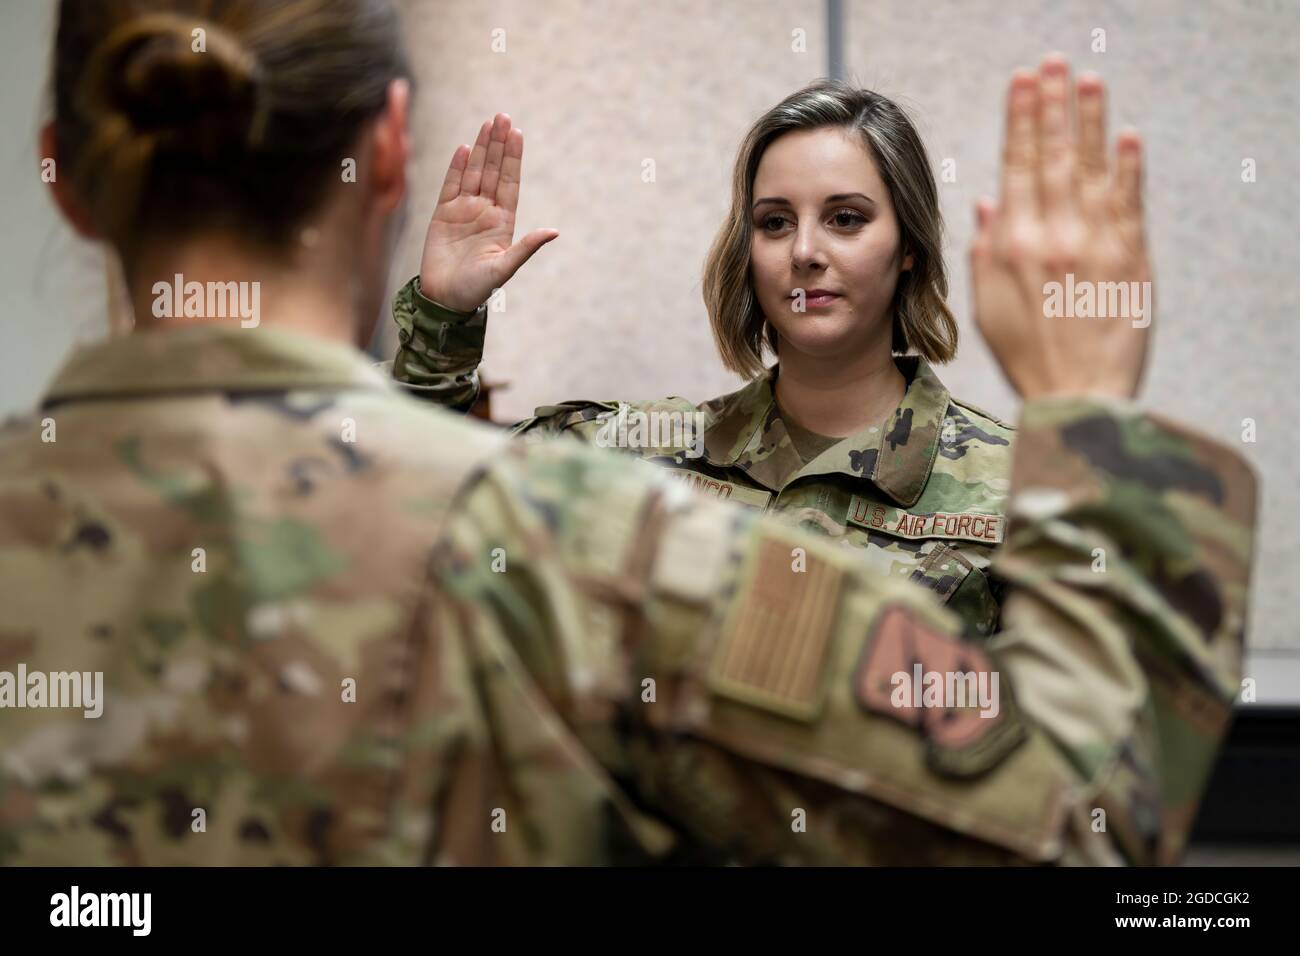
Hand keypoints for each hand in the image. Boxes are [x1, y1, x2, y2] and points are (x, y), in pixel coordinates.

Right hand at [418, 113, 557, 312]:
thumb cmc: (476, 288)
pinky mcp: (443, 214)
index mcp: (503, 221)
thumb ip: (527, 247)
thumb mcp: (505, 268)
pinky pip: (450, 184)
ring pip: (473, 173)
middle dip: (498, 144)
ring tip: (487, 124)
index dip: (513, 158)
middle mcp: (485, 211)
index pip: (509, 182)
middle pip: (492, 171)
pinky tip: (463, 148)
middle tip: (503, 116)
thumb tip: (554, 231)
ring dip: (480, 149)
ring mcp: (464, 210)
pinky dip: (456, 167)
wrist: (445, 299)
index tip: (517, 133)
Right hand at [971, 55, 1152, 400]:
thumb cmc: (1027, 357)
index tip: (1022, 83)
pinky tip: (1127, 136)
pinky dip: (1129, 166)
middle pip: (1054, 156)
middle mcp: (1054, 237)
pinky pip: (1129, 202)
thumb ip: (986, 253)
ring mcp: (1096, 245)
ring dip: (1091, 121)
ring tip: (1088, 82)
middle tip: (1052, 64)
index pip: (1017, 167)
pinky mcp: (1132, 259)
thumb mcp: (988, 308)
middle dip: (1052, 105)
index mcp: (1013, 247)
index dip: (1021, 120)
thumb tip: (989, 206)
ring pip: (1092, 168)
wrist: (1078, 395)